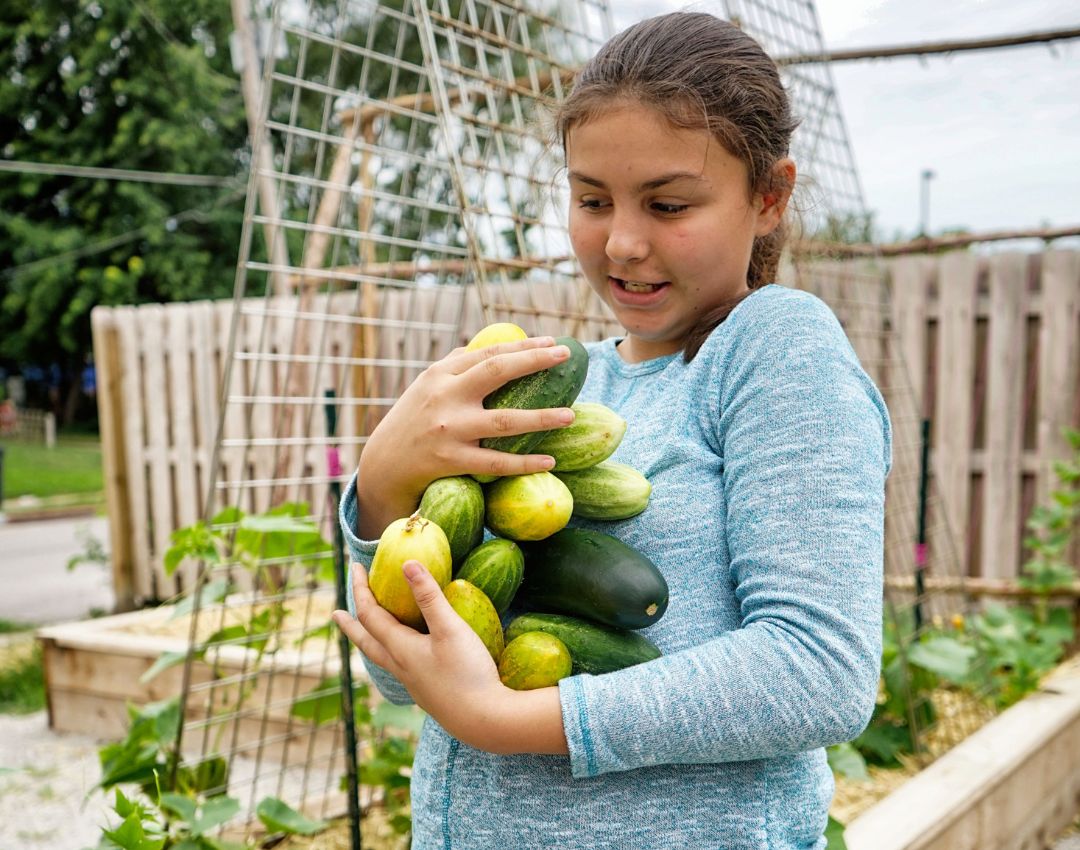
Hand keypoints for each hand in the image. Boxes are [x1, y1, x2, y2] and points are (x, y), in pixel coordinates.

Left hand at [332, 560, 568, 754]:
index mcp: (401, 649)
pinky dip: (390, 654)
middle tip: (335, 614)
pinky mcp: (427, 693)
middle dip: (351, 624)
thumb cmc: (468, 672)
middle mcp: (400, 667)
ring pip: (380, 658)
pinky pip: (398, 668)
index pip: (371, 615)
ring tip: (364, 636)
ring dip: (368, 642)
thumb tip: (407, 564)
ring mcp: (413, 683)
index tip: (355, 568)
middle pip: (366, 642)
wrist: (485, 721)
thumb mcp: (451, 629)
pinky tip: (404, 657)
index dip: (361, 590)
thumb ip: (429, 597)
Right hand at [356, 337, 575, 536]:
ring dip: (540, 418)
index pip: (487, 353)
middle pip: (496, 372)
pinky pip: (495, 463)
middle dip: (533, 361)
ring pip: (503, 421)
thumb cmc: (413, 422)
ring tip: (569, 416)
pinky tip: (548, 460)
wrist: (382, 466)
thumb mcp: (425, 388)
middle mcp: (444, 397)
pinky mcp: (450, 461)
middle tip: (564, 357)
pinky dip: (524, 462)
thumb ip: (454, 367)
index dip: (522, 347)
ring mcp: (448, 429)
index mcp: (440, 374)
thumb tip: (485, 346)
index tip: (553, 343)